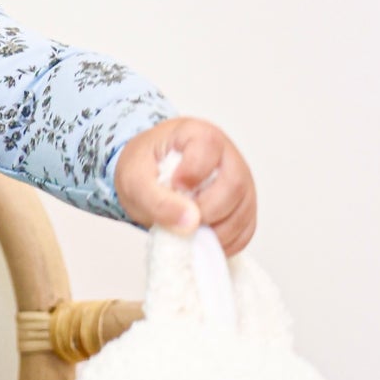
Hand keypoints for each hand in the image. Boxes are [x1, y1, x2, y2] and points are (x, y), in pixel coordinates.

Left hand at [113, 118, 256, 255]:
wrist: (148, 177)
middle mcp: (228, 157)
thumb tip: (190, 222)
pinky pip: (245, 231)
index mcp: (200, 135)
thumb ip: (157, 199)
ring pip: (243, 212)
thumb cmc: (145, 168)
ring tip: (187, 231)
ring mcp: (240, 182)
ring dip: (214, 232)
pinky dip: (223, 243)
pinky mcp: (243, 207)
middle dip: (206, 210)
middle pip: (234, 185)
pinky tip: (200, 240)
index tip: (174, 187)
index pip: (209, 149)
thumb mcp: (135, 179)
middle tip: (181, 218)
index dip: (193, 173)